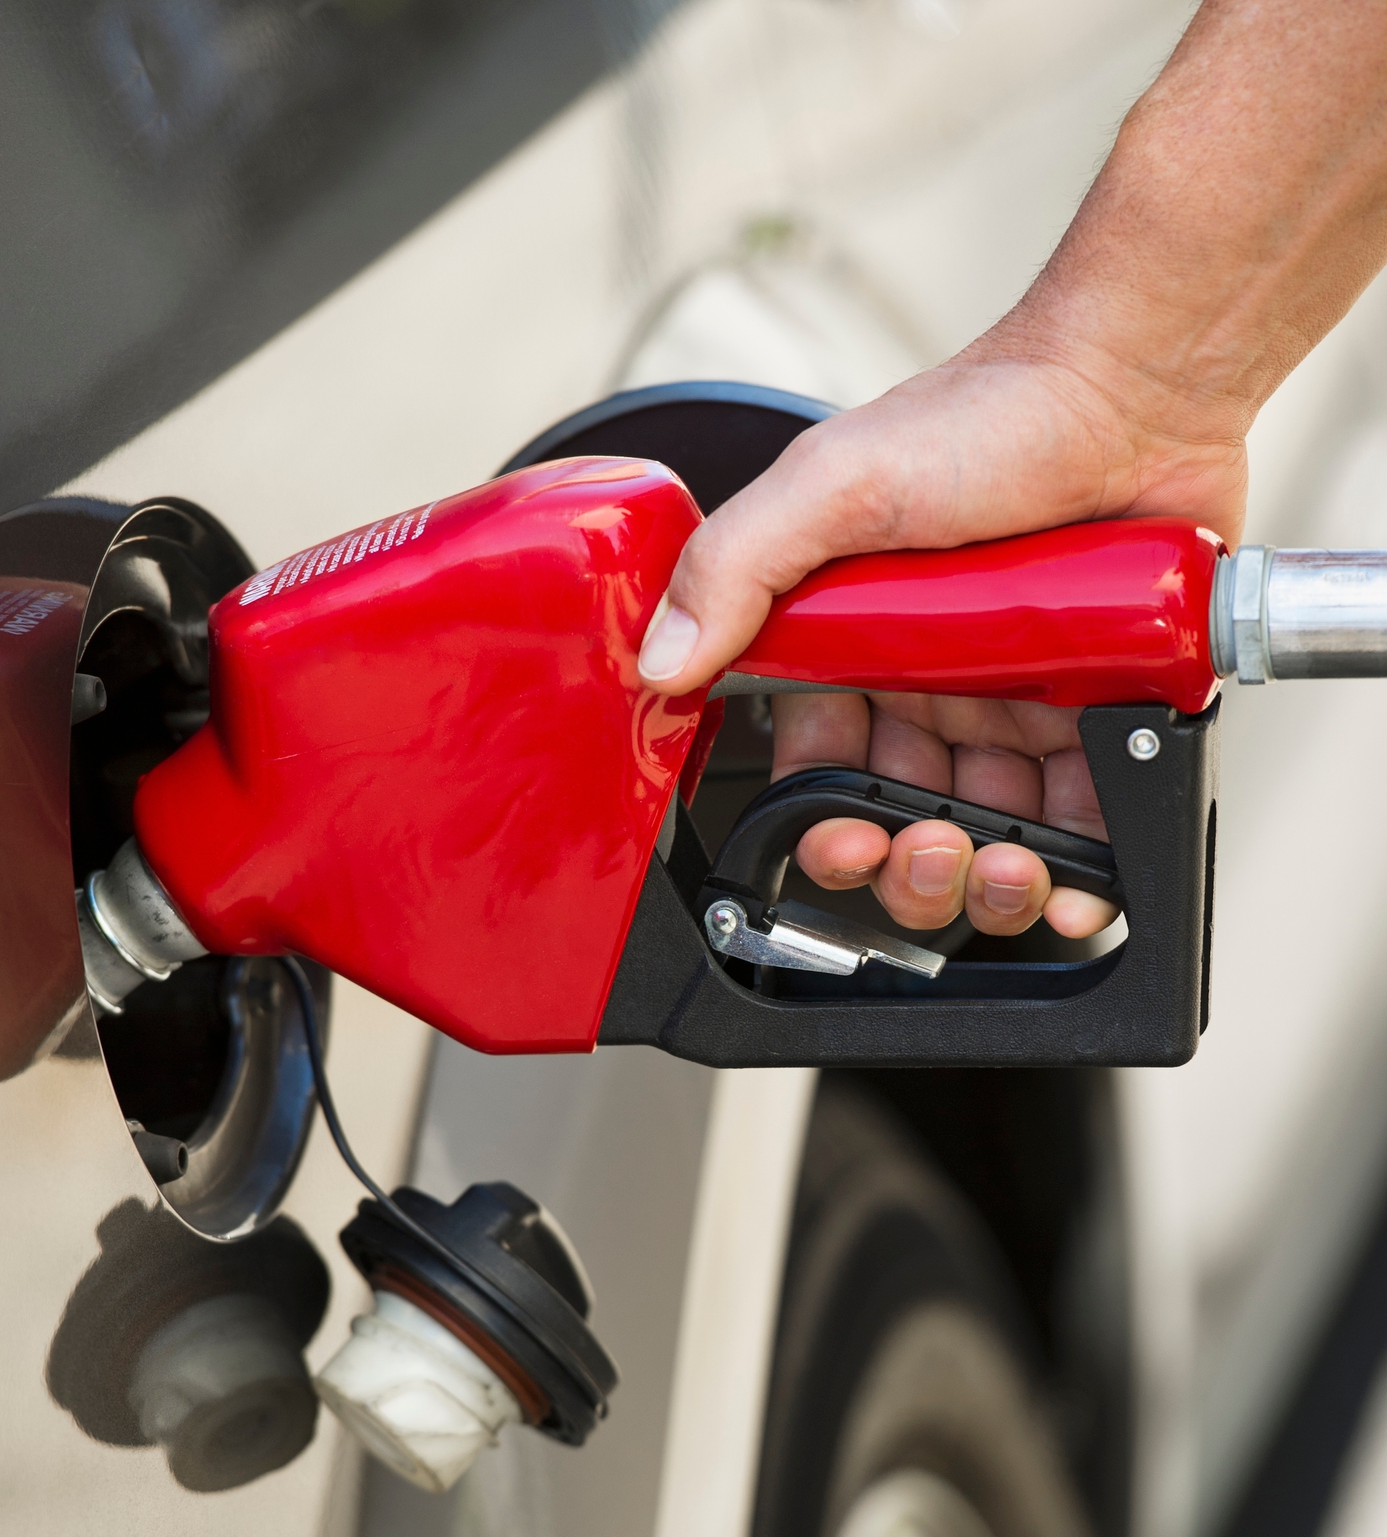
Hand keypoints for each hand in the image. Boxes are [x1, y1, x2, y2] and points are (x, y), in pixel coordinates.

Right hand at [638, 341, 1247, 938]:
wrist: (1141, 382)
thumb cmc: (994, 414)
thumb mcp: (835, 483)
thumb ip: (737, 565)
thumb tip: (664, 658)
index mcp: (859, 641)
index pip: (823, 764)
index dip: (826, 823)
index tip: (844, 841)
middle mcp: (938, 679)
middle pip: (907, 817)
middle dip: (911, 869)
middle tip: (929, 855)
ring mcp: (1025, 699)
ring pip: (993, 833)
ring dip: (991, 882)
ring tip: (1006, 867)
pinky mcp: (1107, 710)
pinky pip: (1088, 816)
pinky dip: (1081, 871)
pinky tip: (1072, 886)